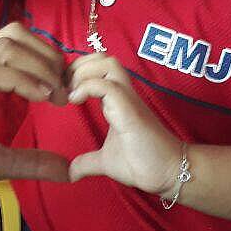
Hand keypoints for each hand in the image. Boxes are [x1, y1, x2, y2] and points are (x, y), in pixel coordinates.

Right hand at [0, 22, 69, 211]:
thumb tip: (66, 170)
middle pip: (15, 34)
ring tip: (56, 96)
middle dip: (49, 57)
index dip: (48, 60)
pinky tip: (39, 98)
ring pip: (5, 46)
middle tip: (66, 90)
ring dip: (40, 67)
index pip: (17, 44)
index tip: (68, 91)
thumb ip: (28, 161)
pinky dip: (21, 80)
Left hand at [66, 54, 181, 194]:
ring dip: (83, 72)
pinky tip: (75, 101)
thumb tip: (70, 173)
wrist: (168, 173)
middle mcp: (123, 93)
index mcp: (117, 100)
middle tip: (64, 88)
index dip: (76, 71)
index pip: (97, 66)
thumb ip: (87, 162)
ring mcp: (128, 99)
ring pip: (107, 63)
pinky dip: (86, 87)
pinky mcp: (129, 110)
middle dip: (77, 65)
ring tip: (71, 93)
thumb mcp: (105, 161)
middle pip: (102, 57)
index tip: (62, 91)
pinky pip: (107, 85)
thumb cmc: (142, 163)